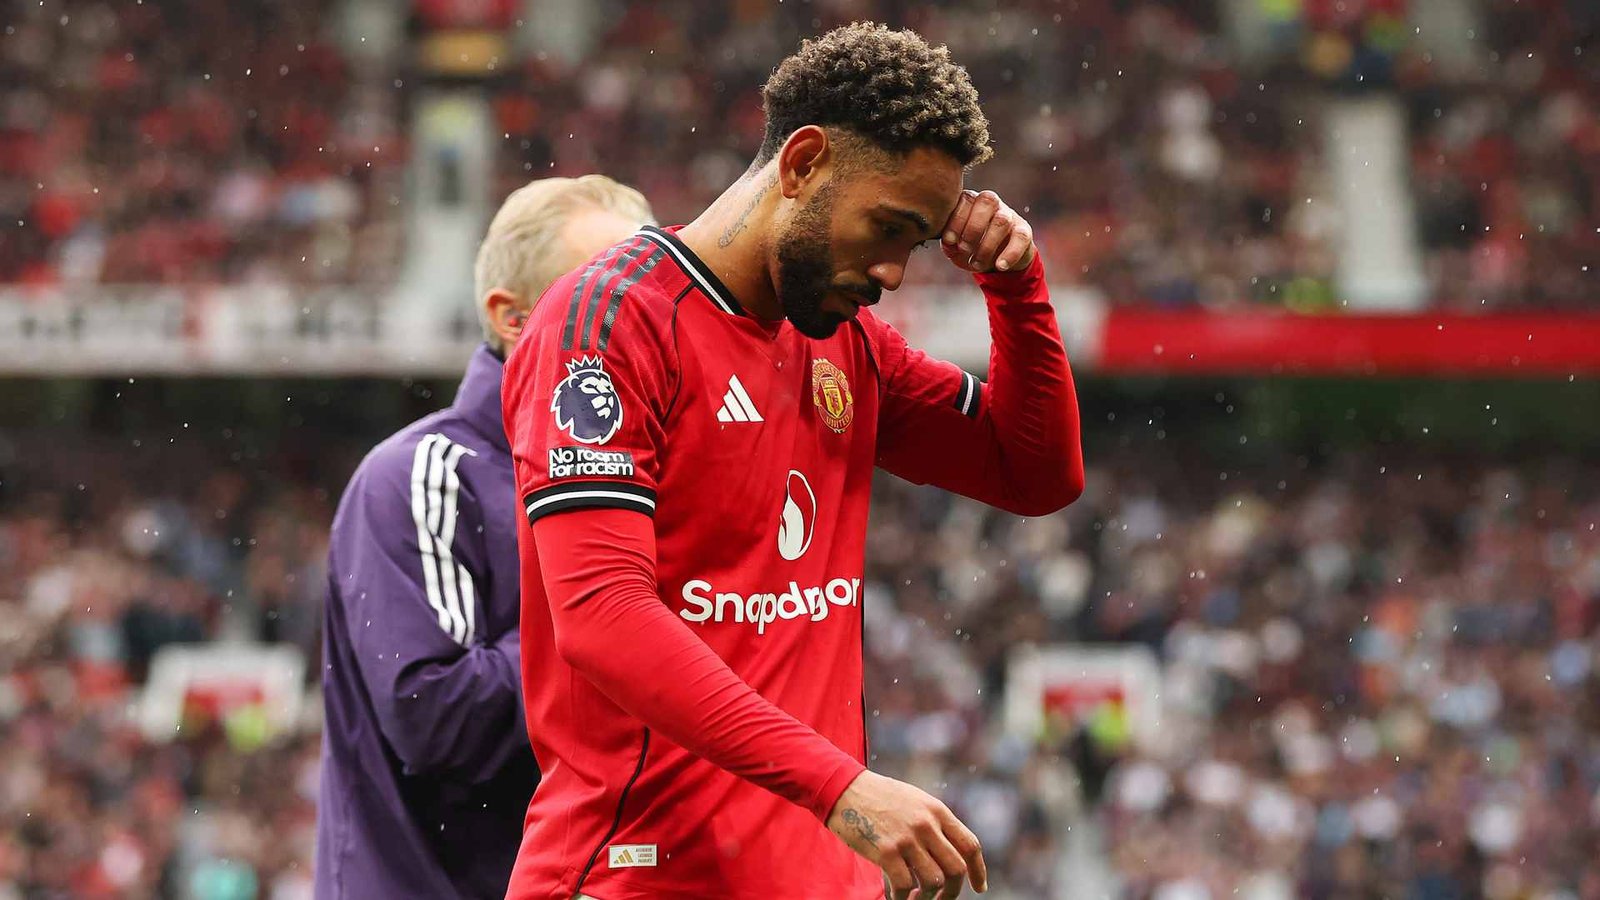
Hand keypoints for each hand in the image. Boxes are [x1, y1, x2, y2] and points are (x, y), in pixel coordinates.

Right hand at [826, 770, 987, 898]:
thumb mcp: (914, 800)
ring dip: (928, 897)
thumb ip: (934, 822)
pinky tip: (898, 897)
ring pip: (934, 881)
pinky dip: (904, 898)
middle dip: (953, 892)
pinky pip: (905, 886)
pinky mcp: (886, 851)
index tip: (979, 887)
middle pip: (956, 869)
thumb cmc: (878, 797)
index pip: (970, 845)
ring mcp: (907, 838)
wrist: (843, 788)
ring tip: (916, 898)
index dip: (979, 871)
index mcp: (937, 810)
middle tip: (941, 899)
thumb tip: (949, 852)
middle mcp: (926, 824)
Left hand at [940, 189, 1035, 273]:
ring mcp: (1009, 215)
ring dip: (987, 245)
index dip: (957, 220)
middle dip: (973, 228)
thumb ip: (949, 242)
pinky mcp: (1023, 231)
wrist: (996, 260)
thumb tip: (949, 242)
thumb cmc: (970, 247)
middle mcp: (992, 203)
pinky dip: (1010, 253)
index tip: (949, 241)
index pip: (966, 199)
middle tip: (964, 249)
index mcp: (972, 200)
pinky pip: (1021, 237)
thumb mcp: (955, 245)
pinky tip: (1000, 266)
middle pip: (987, 201)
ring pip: (1002, 220)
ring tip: (977, 263)